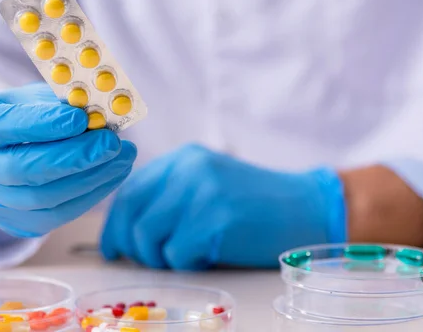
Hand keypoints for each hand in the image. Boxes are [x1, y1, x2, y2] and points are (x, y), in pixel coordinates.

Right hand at [0, 83, 136, 237]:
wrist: (4, 148)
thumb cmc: (23, 113)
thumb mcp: (35, 97)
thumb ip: (61, 103)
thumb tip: (101, 115)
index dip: (41, 124)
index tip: (80, 118)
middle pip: (19, 170)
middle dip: (73, 157)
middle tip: (112, 143)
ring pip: (41, 199)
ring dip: (90, 177)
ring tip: (123, 156)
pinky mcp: (16, 223)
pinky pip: (57, 215)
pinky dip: (91, 194)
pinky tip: (115, 174)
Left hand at [100, 144, 344, 269]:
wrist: (307, 207)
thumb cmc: (256, 205)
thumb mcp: (208, 186)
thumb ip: (170, 198)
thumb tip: (128, 232)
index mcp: (182, 159)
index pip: (129, 192)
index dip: (115, 224)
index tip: (114, 248)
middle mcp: (187, 168)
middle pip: (131, 215)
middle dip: (132, 246)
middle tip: (150, 260)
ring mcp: (201, 190)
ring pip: (147, 237)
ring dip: (163, 257)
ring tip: (191, 254)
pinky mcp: (214, 217)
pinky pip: (177, 254)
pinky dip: (190, 263)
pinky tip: (212, 254)